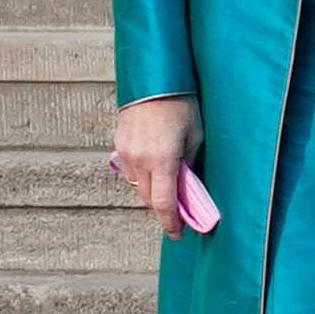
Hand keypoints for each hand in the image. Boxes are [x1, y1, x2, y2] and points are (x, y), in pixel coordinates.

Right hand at [109, 93, 199, 234]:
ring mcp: (126, 152)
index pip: (163, 203)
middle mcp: (139, 160)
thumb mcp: (196, 137)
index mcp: (162, 160)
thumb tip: (188, 188)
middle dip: (163, 209)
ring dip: (152, 192)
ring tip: (169, 190)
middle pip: (148, 198)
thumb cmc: (182, 105)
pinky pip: (130, 170)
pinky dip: (142, 176)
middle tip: (178, 214)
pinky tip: (155, 171)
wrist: (155, 80)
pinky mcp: (118, 144)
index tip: (177, 234)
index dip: (170, 223)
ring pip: (137, 186)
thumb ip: (190, 165)